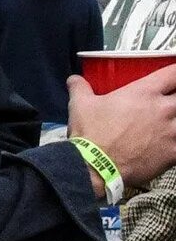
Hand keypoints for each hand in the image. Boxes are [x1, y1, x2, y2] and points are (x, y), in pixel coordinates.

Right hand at [69, 65, 175, 191]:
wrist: (94, 168)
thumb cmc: (90, 134)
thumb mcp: (80, 105)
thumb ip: (80, 89)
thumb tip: (74, 80)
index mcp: (144, 92)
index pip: (173, 73)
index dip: (175, 73)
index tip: (172, 78)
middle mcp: (163, 109)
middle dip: (175, 100)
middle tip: (168, 105)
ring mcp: (172, 131)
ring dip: (175, 123)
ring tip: (167, 128)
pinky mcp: (173, 152)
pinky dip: (174, 145)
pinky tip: (167, 146)